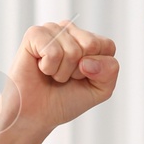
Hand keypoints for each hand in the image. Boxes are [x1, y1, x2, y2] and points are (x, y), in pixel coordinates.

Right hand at [0, 20, 118, 134]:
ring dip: (62, 72)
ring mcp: (52, 30)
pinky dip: (48, 68)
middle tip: (65, 76)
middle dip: (80, 70)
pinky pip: (53, 52)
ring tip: (51, 74)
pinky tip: (41, 68)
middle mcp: (70, 30)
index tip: (82, 78)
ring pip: (72, 51)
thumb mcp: (100, 89)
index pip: (108, 46)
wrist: (37, 114)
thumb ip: (109, 71)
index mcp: (88, 40)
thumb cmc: (66, 99)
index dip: (98, 70)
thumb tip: (86, 60)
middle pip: (91, 45)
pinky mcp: (34, 34)